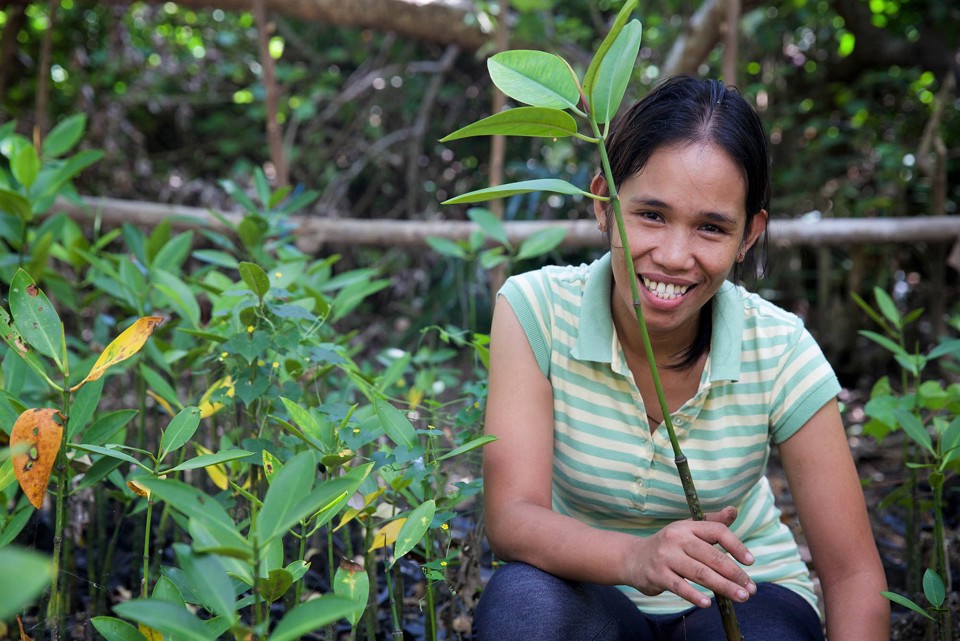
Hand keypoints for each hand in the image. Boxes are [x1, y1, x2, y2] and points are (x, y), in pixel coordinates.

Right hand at [626, 506, 756, 607]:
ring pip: (700, 573)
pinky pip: (680, 587)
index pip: (717, 531)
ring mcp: (666, 557)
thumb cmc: (668, 545)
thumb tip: (734, 510)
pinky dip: (695, 596)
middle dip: (735, 574)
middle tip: (751, 588)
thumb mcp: (687, 529)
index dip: (736, 546)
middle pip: (712, 556)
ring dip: (724, 587)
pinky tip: (708, 603)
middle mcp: (677, 539)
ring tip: (741, 597)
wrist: (632, 557)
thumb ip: (712, 521)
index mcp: (687, 526)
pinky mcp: (658, 575)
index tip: (750, 562)